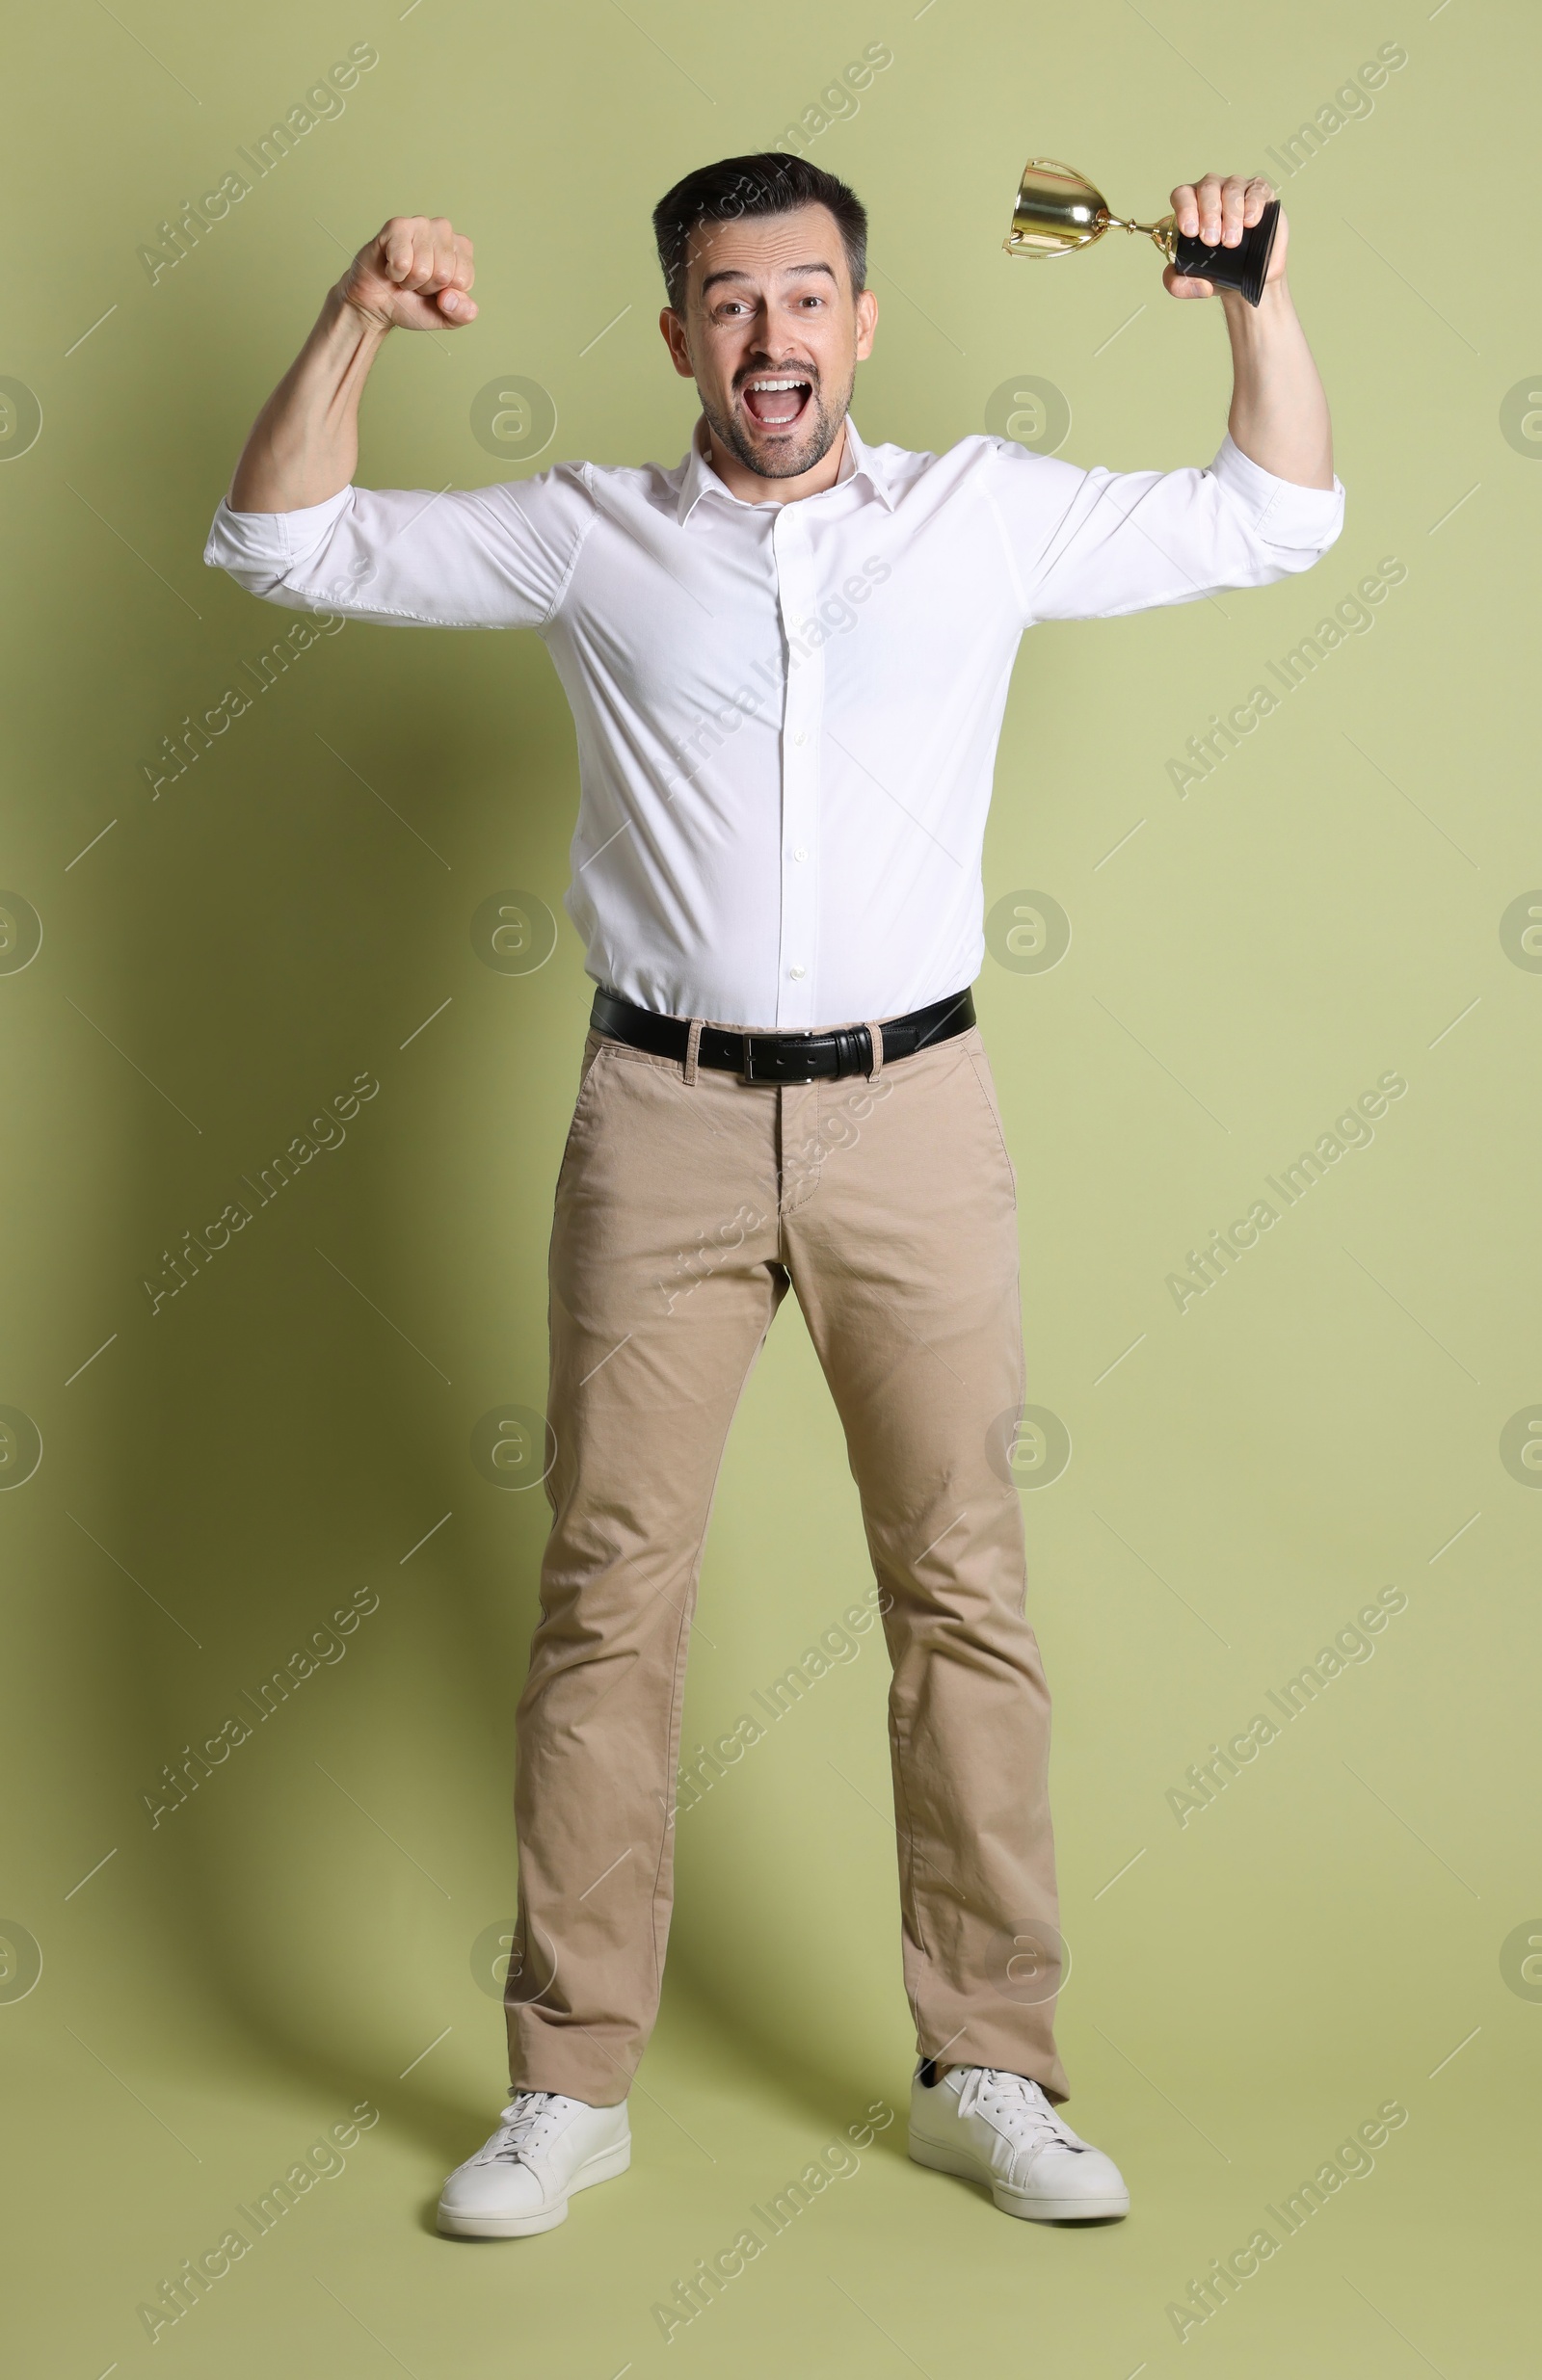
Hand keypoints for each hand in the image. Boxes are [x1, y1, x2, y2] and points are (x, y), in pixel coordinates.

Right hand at [338, 216, 476, 330]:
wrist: (377, 304)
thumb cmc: (413, 303)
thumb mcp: (446, 317)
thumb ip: (463, 314)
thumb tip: (451, 297)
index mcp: (463, 249)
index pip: (463, 280)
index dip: (445, 294)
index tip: (434, 289)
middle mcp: (444, 230)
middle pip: (443, 274)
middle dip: (426, 287)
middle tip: (416, 281)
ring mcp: (421, 224)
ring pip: (422, 269)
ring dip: (409, 281)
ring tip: (404, 274)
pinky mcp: (397, 226)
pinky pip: (402, 262)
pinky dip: (394, 274)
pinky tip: (391, 266)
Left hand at [1162, 175, 1286, 299]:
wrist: (1250, 274)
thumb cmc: (1218, 268)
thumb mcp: (1193, 281)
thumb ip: (1179, 286)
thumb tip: (1200, 286)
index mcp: (1191, 204)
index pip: (1182, 195)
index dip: (1185, 209)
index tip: (1191, 232)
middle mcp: (1213, 191)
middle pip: (1207, 189)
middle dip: (1209, 215)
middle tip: (1212, 240)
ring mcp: (1237, 188)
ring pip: (1231, 189)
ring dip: (1230, 215)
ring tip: (1231, 240)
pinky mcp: (1260, 192)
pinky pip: (1256, 191)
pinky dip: (1253, 205)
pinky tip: (1250, 222)